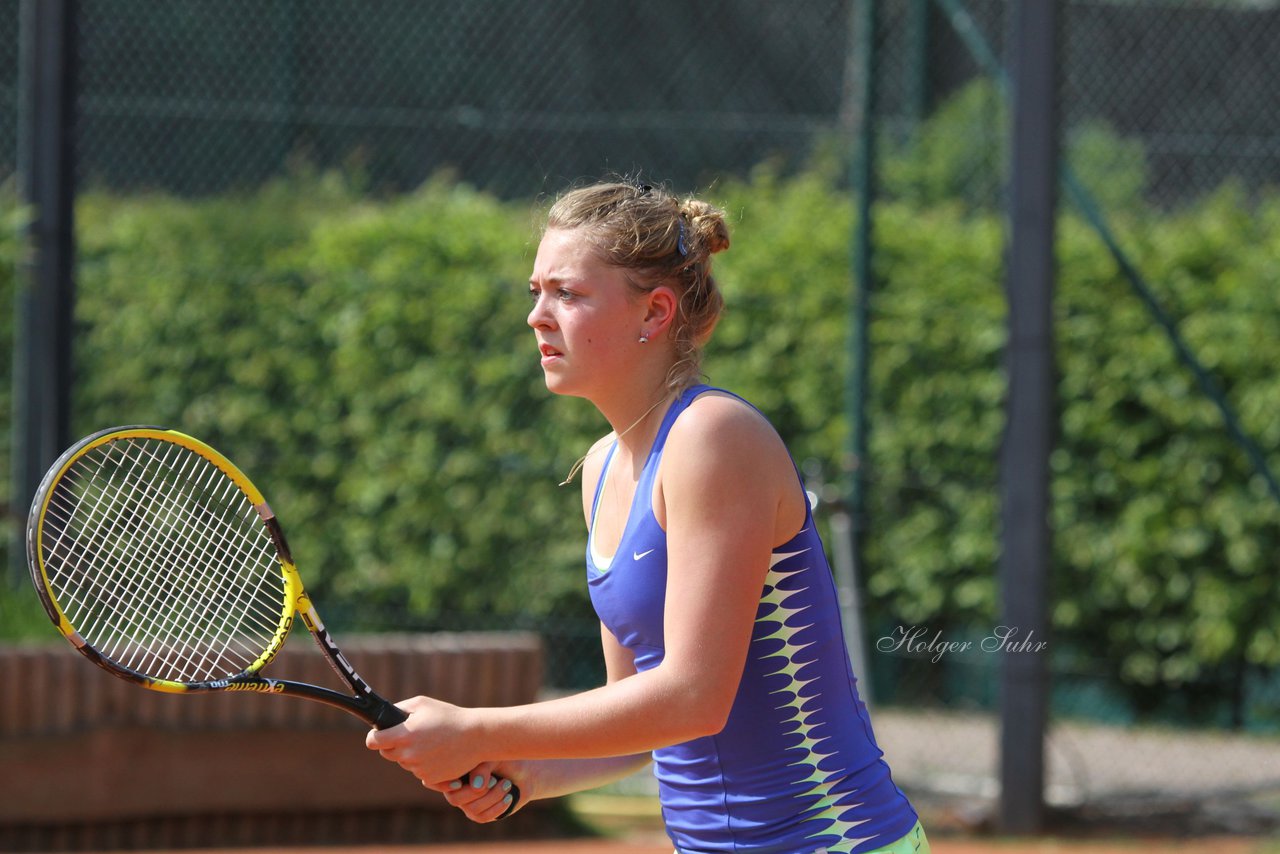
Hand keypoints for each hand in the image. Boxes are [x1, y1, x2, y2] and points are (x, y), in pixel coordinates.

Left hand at [364, 695, 481, 785]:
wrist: (475, 736)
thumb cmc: (448, 717)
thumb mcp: (422, 704)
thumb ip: (400, 709)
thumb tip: (385, 716)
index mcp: (403, 734)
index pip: (373, 742)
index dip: (374, 737)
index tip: (378, 736)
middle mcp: (408, 754)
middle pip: (387, 753)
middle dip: (395, 745)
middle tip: (412, 735)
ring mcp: (418, 768)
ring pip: (404, 762)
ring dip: (411, 754)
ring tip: (431, 742)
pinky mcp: (430, 778)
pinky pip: (419, 772)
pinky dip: (425, 764)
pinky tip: (438, 753)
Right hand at [426, 761, 522, 822]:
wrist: (524, 773)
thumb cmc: (506, 759)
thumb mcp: (494, 757)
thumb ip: (482, 767)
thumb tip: (476, 786)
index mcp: (455, 771)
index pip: (435, 782)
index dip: (444, 785)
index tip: (461, 781)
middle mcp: (456, 789)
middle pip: (455, 799)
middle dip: (478, 791)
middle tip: (497, 780)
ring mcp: (467, 804)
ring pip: (472, 808)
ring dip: (493, 796)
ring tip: (507, 784)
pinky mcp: (480, 814)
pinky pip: (483, 817)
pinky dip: (498, 807)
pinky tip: (508, 796)